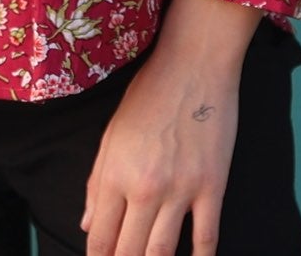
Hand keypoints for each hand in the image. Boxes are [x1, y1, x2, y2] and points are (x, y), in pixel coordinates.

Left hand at [79, 47, 239, 255]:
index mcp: (115, 174)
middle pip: (129, 252)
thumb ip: (97, 182)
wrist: (194, 63)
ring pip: (163, 253)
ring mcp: (181, 190)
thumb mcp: (112, 131)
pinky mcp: (213, 186)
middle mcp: (144, 188)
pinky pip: (206, 237)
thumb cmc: (149, 91)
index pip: (100, 238)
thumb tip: (87, 224)